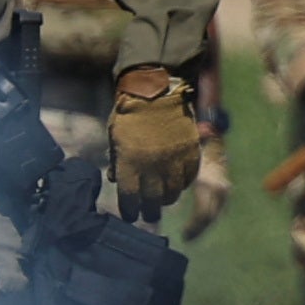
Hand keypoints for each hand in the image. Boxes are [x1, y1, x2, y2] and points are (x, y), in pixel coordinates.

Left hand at [109, 65, 207, 212]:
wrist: (155, 89)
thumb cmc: (129, 113)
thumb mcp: (115, 137)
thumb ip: (116, 161)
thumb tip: (116, 181)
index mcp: (129, 162)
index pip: (130, 198)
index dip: (130, 211)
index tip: (130, 216)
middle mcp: (152, 165)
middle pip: (152, 200)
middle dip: (149, 212)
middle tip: (149, 215)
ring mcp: (173, 159)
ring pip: (173, 192)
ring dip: (167, 200)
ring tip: (164, 200)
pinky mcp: (190, 151)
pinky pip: (189, 177)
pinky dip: (183, 184)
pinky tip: (178, 184)